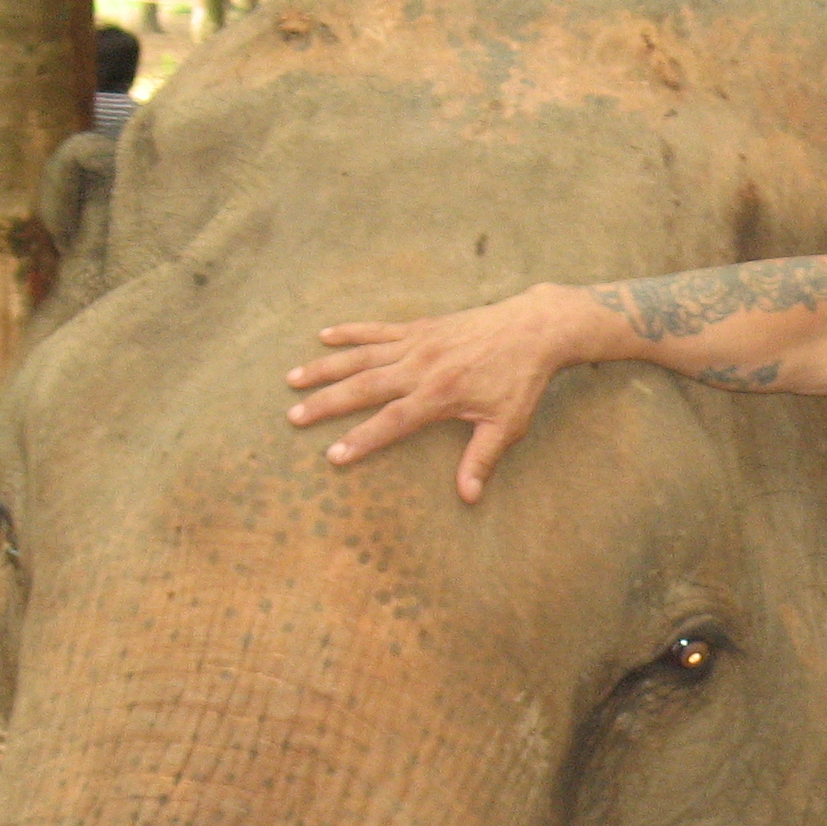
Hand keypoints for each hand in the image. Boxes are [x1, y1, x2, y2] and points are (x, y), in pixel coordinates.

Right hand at [286, 290, 562, 502]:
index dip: (362, 438)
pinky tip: (324, 336)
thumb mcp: (507, 425)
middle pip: (364, 387)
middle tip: (293, 416)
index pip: (392, 421)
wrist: (534, 329)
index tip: (334, 455)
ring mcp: (418, 344)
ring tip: (292, 379)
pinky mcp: (421, 327)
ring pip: (362, 356)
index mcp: (440, 394)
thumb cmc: (521, 382)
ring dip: (326, 367)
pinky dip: (350, 332)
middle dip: (327, 403)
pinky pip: (378, 329)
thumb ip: (482, 460)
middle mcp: (422, 367)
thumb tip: (468, 497)